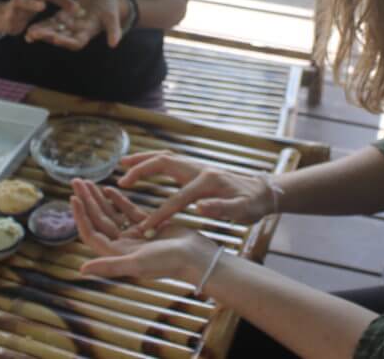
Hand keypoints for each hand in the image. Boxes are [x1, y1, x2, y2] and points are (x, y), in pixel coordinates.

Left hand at [24, 0, 126, 49]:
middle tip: (34, 35)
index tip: (56, 39)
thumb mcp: (113, 18)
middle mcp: (75, 33)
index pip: (76, 42)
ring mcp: (68, 27)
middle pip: (60, 37)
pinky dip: (40, 26)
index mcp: (87, 34)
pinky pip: (49, 24)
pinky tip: (29, 28)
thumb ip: (113, 31)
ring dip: (41, 32)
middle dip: (47, 36)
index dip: (66, 41)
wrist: (105, 2)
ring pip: (52, 31)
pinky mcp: (62, 19)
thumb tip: (114, 44)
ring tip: (28, 33)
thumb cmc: (110, 10)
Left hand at [71, 178, 217, 281]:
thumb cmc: (168, 262)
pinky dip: (118, 200)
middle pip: (98, 220)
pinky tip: (109, 189)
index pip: (91, 232)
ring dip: (99, 199)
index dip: (80, 216)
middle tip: (76, 180)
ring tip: (88, 182)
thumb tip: (81, 270)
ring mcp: (134, 237)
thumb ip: (109, 266)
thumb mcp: (137, 263)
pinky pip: (127, 212)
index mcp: (117, 254)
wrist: (196, 257)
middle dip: (87, 200)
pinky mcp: (148, 227)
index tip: (73, 197)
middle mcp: (122, 246)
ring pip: (111, 215)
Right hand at [116, 151, 275, 234]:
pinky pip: (168, 160)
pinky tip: (142, 166)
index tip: (144, 227)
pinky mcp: (195, 168)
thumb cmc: (252, 204)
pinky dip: (152, 161)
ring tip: (122, 165)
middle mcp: (199, 169)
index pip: (177, 199)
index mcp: (207, 182)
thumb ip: (222, 209)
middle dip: (141, 170)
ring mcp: (196, 165)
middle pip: (164, 163)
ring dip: (143, 160)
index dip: (159, 213)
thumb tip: (201, 209)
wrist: (263, 191)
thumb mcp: (242, 211)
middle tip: (120, 180)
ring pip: (164, 157)